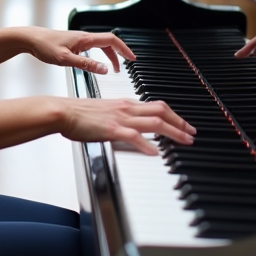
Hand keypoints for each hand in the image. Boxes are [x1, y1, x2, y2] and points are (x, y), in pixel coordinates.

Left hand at [17, 27, 133, 75]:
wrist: (31, 39)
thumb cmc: (45, 46)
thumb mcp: (65, 60)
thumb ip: (86, 65)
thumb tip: (104, 70)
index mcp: (85, 39)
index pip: (111, 40)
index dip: (124, 49)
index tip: (132, 58)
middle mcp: (84, 37)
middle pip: (109, 42)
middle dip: (120, 53)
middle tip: (127, 64)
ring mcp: (80, 39)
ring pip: (101, 45)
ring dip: (110, 55)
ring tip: (114, 68)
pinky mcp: (74, 43)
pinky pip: (93, 47)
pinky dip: (101, 54)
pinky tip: (98, 63)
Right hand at [62, 97, 195, 155]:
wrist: (63, 111)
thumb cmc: (78, 113)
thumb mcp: (104, 111)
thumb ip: (119, 117)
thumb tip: (130, 127)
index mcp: (125, 103)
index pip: (156, 106)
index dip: (174, 115)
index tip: (184, 124)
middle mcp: (126, 108)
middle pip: (161, 111)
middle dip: (180, 122)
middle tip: (192, 133)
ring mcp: (120, 118)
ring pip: (154, 122)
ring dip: (173, 132)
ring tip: (184, 141)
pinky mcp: (112, 129)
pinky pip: (134, 136)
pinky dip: (147, 144)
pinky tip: (155, 152)